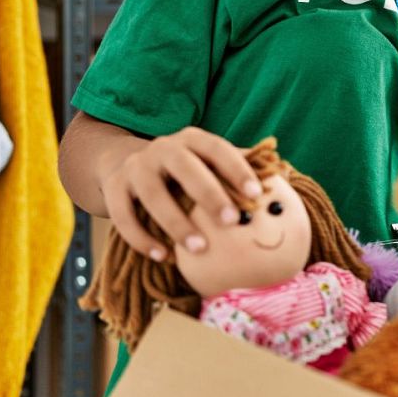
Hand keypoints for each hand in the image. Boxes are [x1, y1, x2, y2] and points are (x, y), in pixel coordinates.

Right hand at [100, 127, 260, 260]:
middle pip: (185, 168)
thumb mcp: (206, 161)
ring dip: (176, 223)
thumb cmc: (184, 168)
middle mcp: (162, 149)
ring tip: (198, 249)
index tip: (257, 194)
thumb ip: (238, 167)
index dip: (237, 169)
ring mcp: (135, 168)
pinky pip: (123, 216)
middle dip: (209, 194)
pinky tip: (163, 257)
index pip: (217, 148)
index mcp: (191, 139)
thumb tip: (284, 176)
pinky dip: (142, 238)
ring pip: (152, 195)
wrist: (124, 161)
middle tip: (231, 221)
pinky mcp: (112, 189)